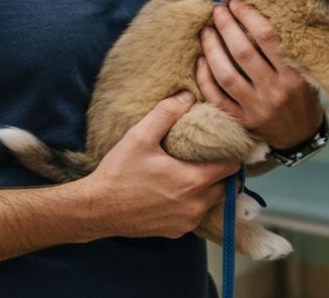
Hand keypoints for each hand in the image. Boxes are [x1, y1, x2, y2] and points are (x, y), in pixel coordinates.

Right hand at [81, 91, 238, 239]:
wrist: (97, 209)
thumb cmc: (119, 172)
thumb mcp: (140, 136)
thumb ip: (166, 113)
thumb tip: (188, 96)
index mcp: (193, 180)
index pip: (232, 166)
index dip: (231, 153)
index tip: (225, 144)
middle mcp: (196, 204)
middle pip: (227, 187)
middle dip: (223, 173)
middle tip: (210, 158)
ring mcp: (186, 222)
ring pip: (212, 203)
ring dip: (209, 190)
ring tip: (194, 173)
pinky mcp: (175, 232)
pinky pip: (195, 216)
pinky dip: (193, 205)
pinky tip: (177, 192)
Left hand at [195, 0, 323, 149]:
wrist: (301, 136)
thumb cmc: (303, 97)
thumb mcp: (307, 72)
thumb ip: (290, 49)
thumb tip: (261, 15)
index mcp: (294, 75)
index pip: (268, 38)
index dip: (249, 17)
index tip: (237, 3)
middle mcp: (274, 91)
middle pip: (243, 53)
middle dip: (227, 26)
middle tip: (218, 10)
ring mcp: (255, 108)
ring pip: (226, 74)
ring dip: (212, 49)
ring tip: (206, 31)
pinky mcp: (242, 120)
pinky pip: (217, 97)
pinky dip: (205, 78)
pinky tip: (201, 60)